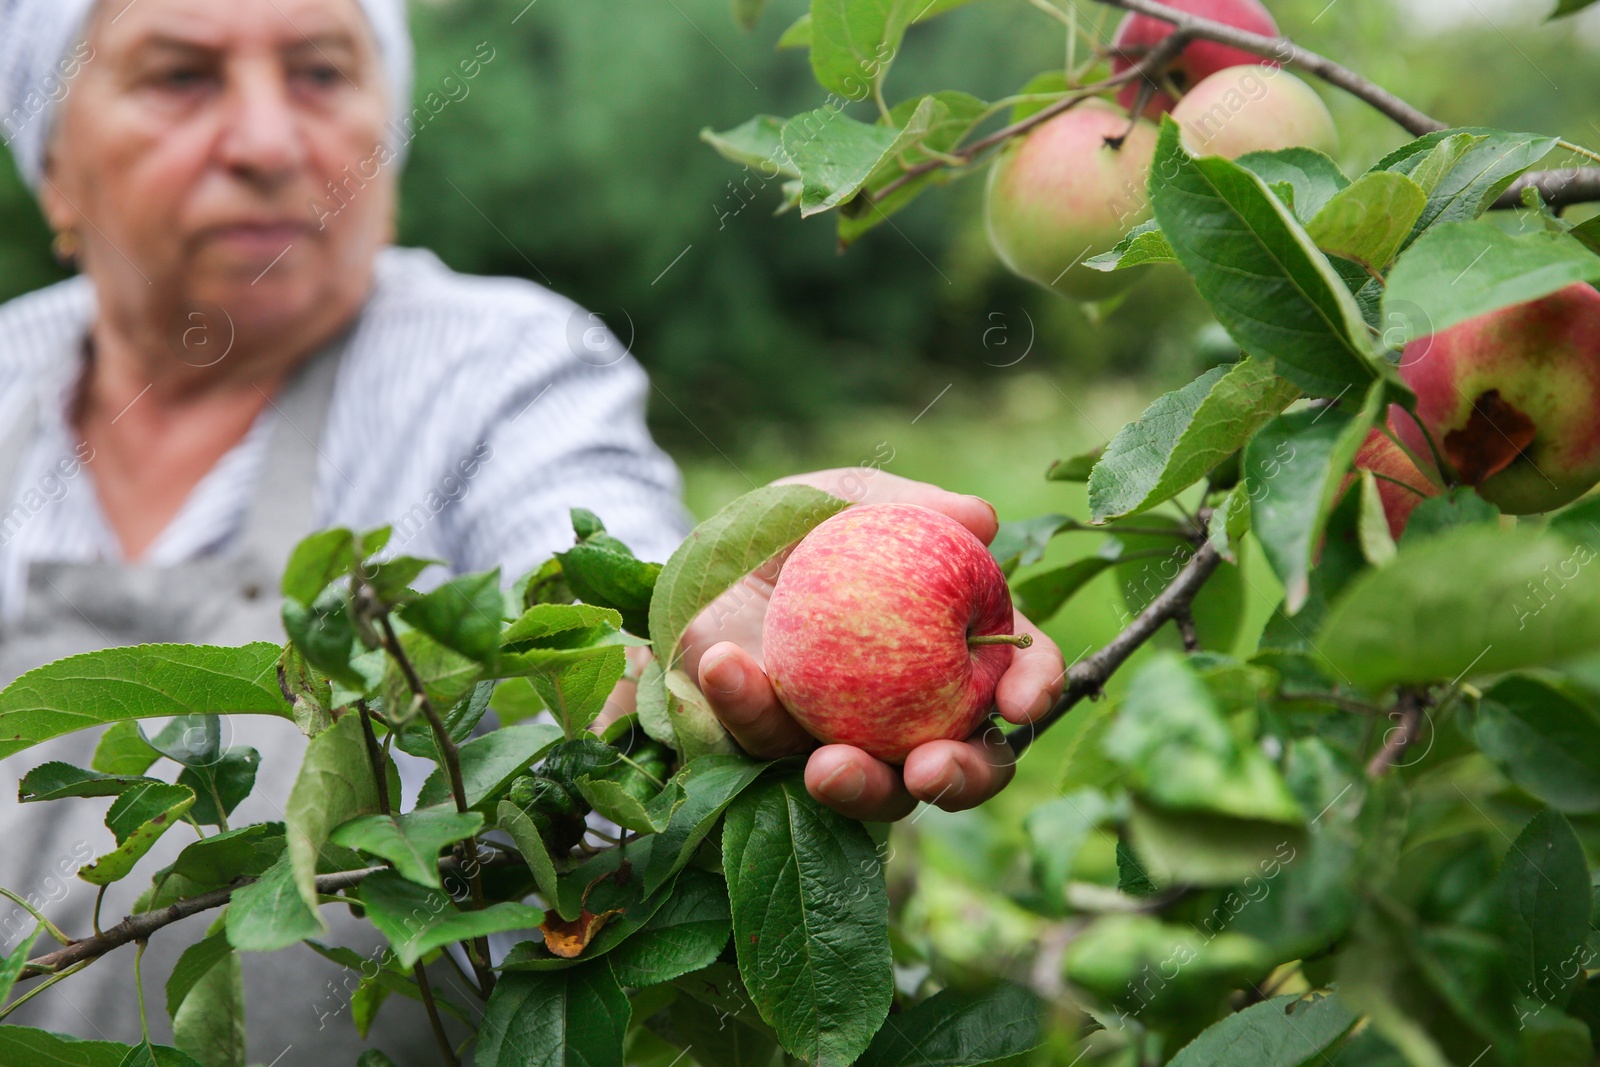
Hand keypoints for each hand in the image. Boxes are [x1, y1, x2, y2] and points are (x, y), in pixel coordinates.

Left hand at [678, 469, 1064, 820]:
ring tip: (827, 767)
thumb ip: (911, 504)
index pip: (1016, 673)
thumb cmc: (803, 523)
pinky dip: (744, 705)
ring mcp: (847, 740)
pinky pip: (759, 739)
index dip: (1033, 688)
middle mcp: (916, 712)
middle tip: (929, 770)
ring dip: (858, 787)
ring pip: (872, 791)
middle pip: (962, 764)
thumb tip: (983, 521)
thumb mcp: (850, 499)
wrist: (708, 549)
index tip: (1018, 701)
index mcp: (956, 647)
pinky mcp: (771, 743)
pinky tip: (727, 666)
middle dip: (961, 779)